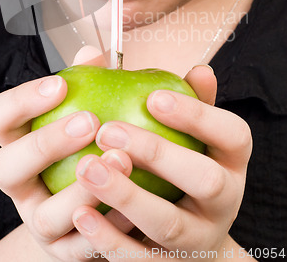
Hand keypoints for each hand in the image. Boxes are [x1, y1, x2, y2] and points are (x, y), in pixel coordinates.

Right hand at [0, 72, 133, 260]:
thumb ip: (91, 83)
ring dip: (83, 188)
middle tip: (89, 122)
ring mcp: (40, 222)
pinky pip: (82, 246)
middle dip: (45, 143)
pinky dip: (109, 225)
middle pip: (5, 167)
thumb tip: (94, 54)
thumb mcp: (90, 113)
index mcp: (19, 144)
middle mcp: (21, 185)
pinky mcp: (67, 252)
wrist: (100, 208)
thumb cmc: (92, 147)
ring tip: (122, 159)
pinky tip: (135, 204)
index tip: (60, 83)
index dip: (21, 100)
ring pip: (45, 216)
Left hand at [72, 65, 252, 260]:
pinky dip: (109, 238)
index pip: (231, 134)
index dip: (197, 115)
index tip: (153, 98)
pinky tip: (80, 213)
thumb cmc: (186, 165)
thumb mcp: (195, 134)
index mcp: (232, 160)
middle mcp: (224, 201)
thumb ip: (191, 101)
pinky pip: (139, 258)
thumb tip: (197, 69)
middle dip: (158, 153)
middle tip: (108, 129)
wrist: (194, 235)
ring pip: (168, 225)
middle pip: (206, 180)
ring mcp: (199, 238)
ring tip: (86, 168)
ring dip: (125, 195)